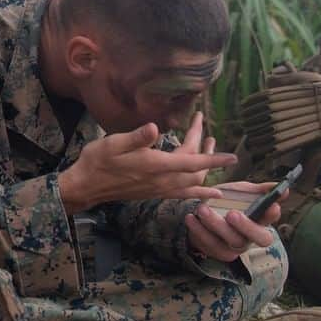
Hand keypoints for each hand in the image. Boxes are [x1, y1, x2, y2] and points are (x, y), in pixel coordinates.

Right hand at [58, 114, 232, 214]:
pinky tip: (211, 190)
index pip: (192, 162)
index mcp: (155, 165)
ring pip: (193, 183)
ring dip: (207, 170)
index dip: (213, 158)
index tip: (233, 156)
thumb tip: (155, 127)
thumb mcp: (113, 143)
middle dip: (207, 153)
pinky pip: (185, 194)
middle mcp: (162, 180)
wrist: (87, 186)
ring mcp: (160, 188)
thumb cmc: (98, 161)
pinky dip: (201, 191)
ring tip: (212, 154)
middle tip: (210, 135)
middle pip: (195, 169)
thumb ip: (136, 137)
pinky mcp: (155, 193)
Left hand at [186, 180, 282, 262]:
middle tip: (232, 214)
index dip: (272, 214)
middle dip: (246, 226)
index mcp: (259, 220)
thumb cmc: (228, 202)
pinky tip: (191, 218)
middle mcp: (251, 236)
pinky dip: (199, 230)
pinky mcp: (218, 250)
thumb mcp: (242, 193)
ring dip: (216, 224)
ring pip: (231, 240)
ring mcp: (235, 245)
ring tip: (202, 209)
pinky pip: (210, 243)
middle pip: (258, 238)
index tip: (272, 206)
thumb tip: (285, 188)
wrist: (203, 214)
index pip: (271, 219)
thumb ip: (259, 191)